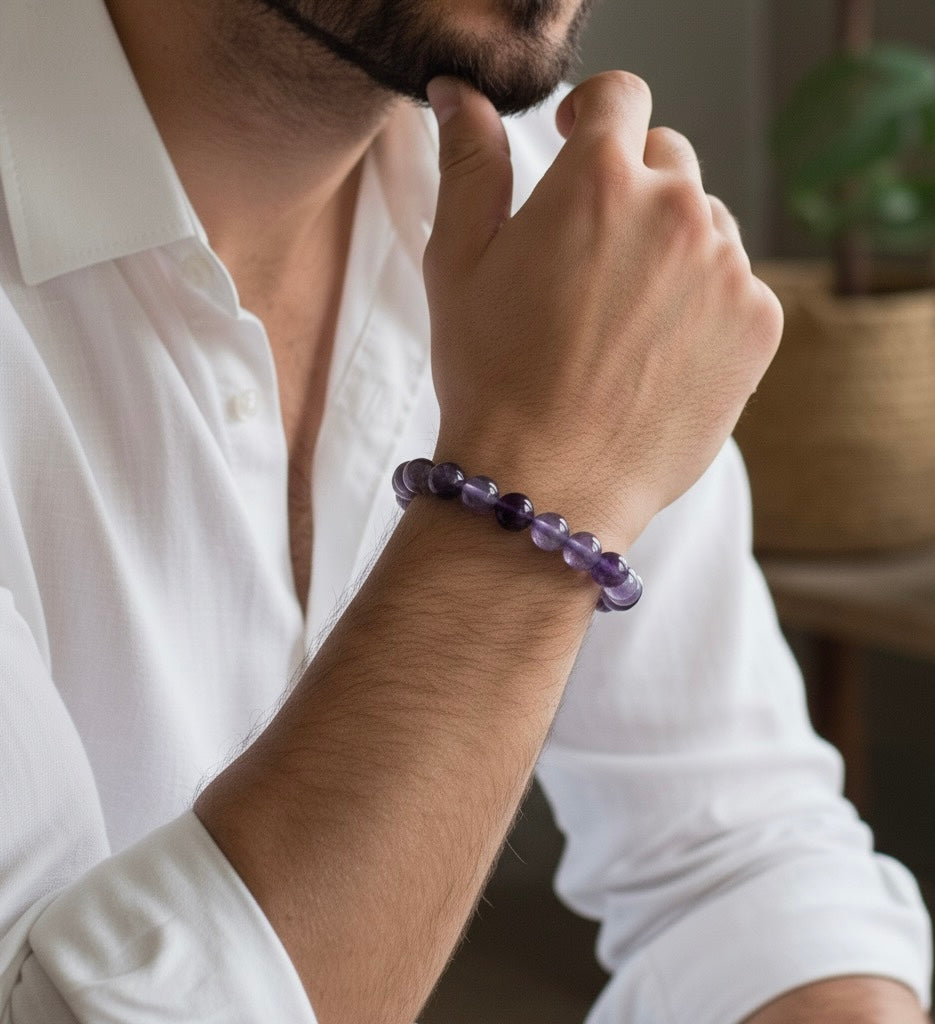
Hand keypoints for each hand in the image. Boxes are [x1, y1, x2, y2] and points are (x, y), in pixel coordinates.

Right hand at [424, 72, 781, 546]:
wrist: (548, 484)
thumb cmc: (491, 377)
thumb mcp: (458, 264)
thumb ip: (469, 164)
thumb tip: (460, 93)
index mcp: (598, 178)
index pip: (619, 96)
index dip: (592, 113)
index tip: (575, 141)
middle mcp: (677, 207)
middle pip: (666, 158)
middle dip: (629, 187)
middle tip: (587, 258)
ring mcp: (728, 266)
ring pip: (704, 223)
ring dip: (669, 247)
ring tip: (620, 319)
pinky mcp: (760, 323)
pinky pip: (736, 284)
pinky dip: (703, 303)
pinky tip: (655, 352)